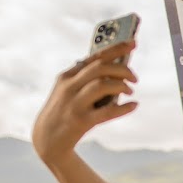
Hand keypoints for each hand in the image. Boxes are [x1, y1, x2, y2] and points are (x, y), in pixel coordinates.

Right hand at [32, 41, 138, 163]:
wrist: (47, 139)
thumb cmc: (65, 111)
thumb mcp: (70, 91)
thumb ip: (87, 80)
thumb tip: (117, 70)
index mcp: (67, 76)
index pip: (95, 57)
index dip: (116, 48)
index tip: (133, 43)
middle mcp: (69, 86)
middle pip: (100, 68)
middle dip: (122, 69)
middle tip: (135, 77)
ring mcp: (75, 103)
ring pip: (102, 85)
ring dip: (122, 85)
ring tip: (130, 91)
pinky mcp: (81, 121)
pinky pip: (107, 112)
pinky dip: (123, 108)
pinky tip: (134, 105)